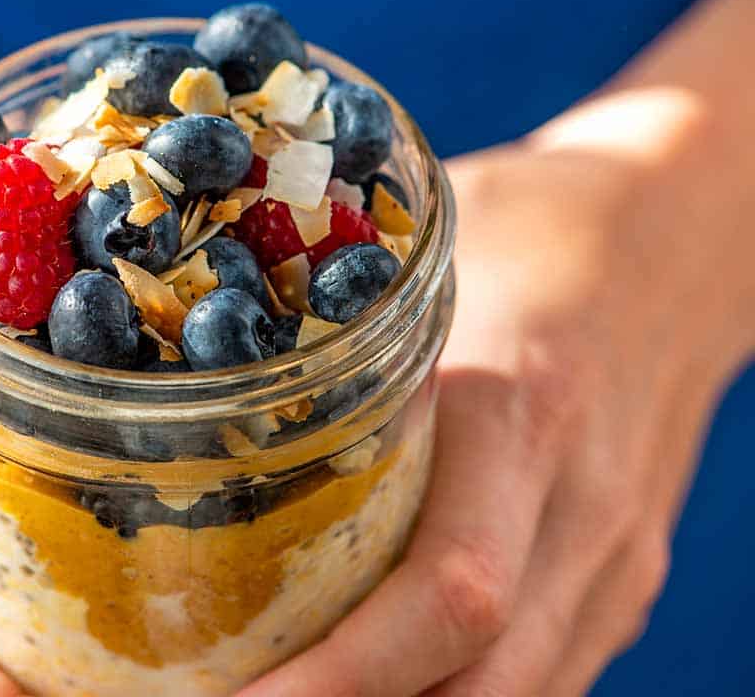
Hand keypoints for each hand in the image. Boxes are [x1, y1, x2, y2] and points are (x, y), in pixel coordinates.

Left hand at [240, 87, 753, 696]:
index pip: (448, 591)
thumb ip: (339, 333)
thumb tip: (194, 375)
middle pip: (485, 685)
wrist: (685, 241)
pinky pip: (542, 676)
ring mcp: (615, 557)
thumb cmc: (540, 229)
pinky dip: (454, 696)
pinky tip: (380, 681)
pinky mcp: (624, 576)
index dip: (340, 676)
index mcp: (520, 414)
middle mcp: (580, 510)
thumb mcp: (432, 254)